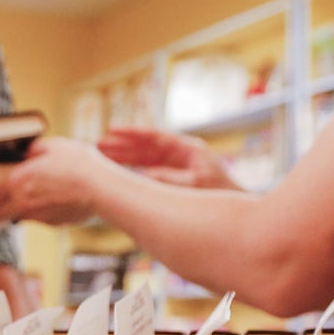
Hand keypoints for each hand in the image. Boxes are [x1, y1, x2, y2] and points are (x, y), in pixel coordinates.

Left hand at [0, 138, 108, 225]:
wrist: (100, 188)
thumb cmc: (77, 163)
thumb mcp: (53, 145)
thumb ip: (35, 149)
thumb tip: (29, 151)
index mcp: (17, 180)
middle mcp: (22, 202)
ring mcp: (37, 215)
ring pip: (18, 217)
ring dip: (12, 215)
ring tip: (12, 210)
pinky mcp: (52, 223)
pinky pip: (39, 219)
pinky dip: (38, 214)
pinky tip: (47, 205)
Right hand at [99, 127, 240, 189]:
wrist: (236, 204)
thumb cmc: (220, 192)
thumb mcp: (194, 185)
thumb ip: (169, 179)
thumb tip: (144, 175)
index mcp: (186, 148)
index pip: (154, 136)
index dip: (131, 133)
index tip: (111, 129)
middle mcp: (179, 154)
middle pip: (145, 146)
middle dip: (122, 145)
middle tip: (97, 144)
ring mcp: (175, 166)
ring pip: (143, 159)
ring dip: (123, 157)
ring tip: (100, 155)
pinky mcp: (172, 179)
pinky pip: (147, 172)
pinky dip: (131, 171)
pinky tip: (115, 172)